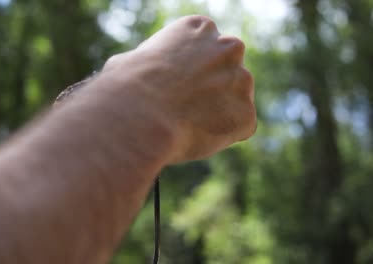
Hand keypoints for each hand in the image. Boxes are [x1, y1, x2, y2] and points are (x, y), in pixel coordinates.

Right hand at [102, 15, 255, 162]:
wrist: (139, 116)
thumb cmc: (127, 87)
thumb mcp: (134, 60)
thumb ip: (155, 62)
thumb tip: (148, 71)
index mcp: (200, 28)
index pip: (206, 48)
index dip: (190, 71)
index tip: (176, 86)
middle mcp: (228, 48)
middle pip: (227, 70)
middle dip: (212, 88)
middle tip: (186, 107)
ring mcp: (242, 81)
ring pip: (236, 99)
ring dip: (219, 111)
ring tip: (185, 124)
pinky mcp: (246, 114)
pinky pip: (239, 127)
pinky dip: (223, 135)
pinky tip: (196, 136)